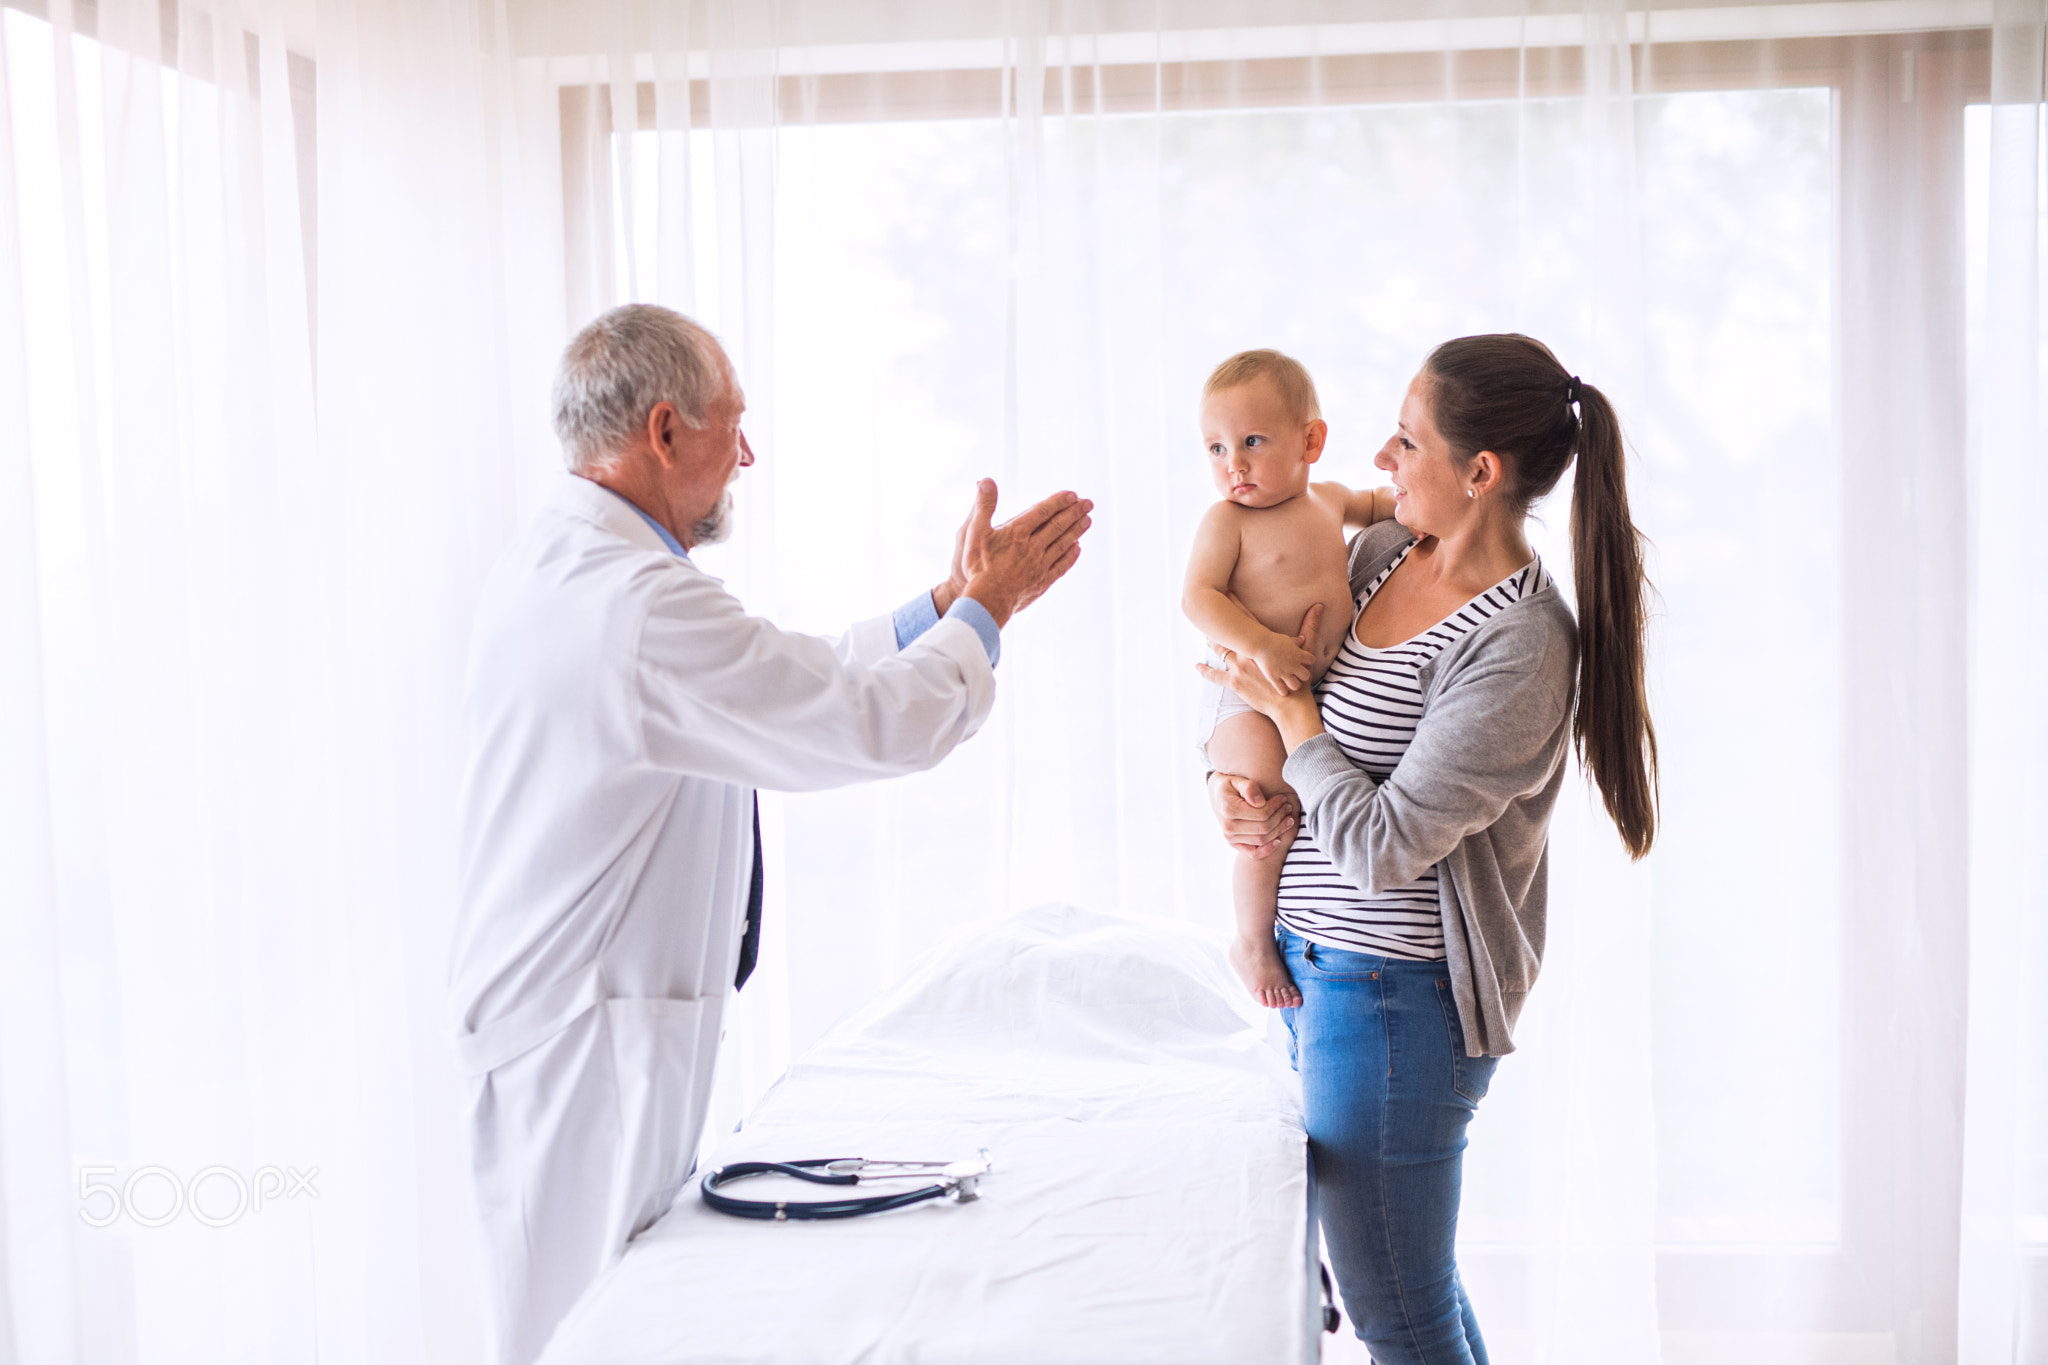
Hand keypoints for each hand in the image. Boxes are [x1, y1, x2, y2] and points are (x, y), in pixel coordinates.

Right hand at [955, 479, 1092, 626]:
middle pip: (1058, 526)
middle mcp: (1033, 547)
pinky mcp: (1041, 582)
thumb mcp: (973, 531)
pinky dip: (1070, 556)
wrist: (986, 601)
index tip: (1072, 495)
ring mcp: (1040, 566)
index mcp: (1018, 532)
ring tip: (1088, 521)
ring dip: (1076, 531)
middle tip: (1088, 503)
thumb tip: (986, 480)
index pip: (1043, 512)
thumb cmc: (976, 566)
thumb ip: (983, 505)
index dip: (1058, 502)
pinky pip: (1061, 567)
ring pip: (1063, 544)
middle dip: (1074, 513)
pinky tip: (1077, 549)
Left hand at [1196, 602, 1324, 718]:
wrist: (1291, 703)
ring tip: (1203, 632)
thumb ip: (1310, 626)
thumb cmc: (1298, 678)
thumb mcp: (1305, 650)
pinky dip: (1206, 672)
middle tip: (1207, 607)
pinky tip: (1197, 666)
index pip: (1246, 619)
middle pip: (1229, 634)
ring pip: (1221, 651)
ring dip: (1213, 642)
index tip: (1226, 591)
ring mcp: (1239, 668)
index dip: (1236, 604)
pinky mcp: (1235, 683)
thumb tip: (1319, 606)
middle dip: (1218, 621)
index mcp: (1262, 643)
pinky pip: (1216, 676)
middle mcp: (1248, 653)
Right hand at [1207, 772, 1297, 858]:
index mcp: (1229, 810)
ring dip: (1279, 830)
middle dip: (1280, 817)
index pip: (1261, 813)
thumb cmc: (1229, 785)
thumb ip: (1249, 787)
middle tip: (1288, 808)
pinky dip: (1267, 850)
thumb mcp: (1237, 780)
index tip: (1283, 798)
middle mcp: (1228, 827)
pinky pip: (1253, 853)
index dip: (1276, 807)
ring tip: (1288, 819)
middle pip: (1264, 828)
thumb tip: (1260, 802)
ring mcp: (1231, 838)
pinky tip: (1278, 840)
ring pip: (1262, 839)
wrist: (1216, 795)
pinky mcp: (1234, 844)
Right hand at [1249, 631, 1316, 693]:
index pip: (1312, 660)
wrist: (1259, 644)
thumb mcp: (1287, 639)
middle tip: (1297, 674)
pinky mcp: (1274, 678)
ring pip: (1296, 685)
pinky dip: (1283, 691)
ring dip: (1293, 684)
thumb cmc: (1273, 640)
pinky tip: (1281, 689)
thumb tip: (1303, 639)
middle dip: (1302, 675)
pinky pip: (1282, 689)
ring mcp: (1284, 673)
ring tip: (1289, 683)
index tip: (1303, 662)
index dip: (1308, 662)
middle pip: (1306, 675)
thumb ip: (1296, 641)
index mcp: (1298, 654)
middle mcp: (1293, 665)